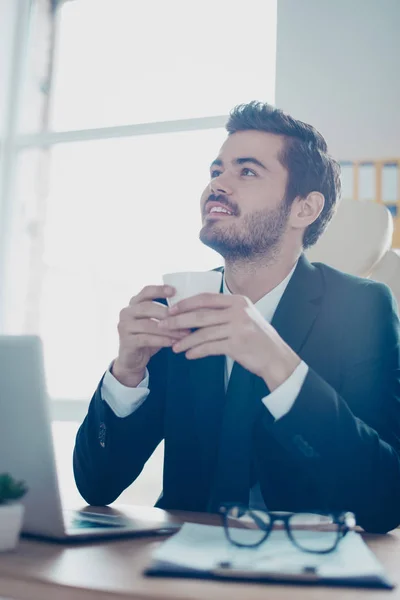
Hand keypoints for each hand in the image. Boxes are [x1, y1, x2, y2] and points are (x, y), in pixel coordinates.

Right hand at [112, 285, 190, 386]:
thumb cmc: (149, 337)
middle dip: (168, 314)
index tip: (174, 291)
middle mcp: (126, 312)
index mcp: (134, 303)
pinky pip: (146, 339)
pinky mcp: (126, 341)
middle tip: (186, 319)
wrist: (133, 360)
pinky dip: (161, 340)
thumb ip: (166, 313)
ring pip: (148, 325)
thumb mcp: (156, 322)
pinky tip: (173, 343)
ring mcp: (124, 326)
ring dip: (168, 330)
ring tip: (184, 334)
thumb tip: (190, 307)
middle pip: (147, 307)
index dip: (159, 290)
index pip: (146, 291)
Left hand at [158, 293, 300, 390]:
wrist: (276, 357)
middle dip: (178, 320)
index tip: (170, 309)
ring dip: (185, 340)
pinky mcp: (237, 345)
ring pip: (203, 332)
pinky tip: (188, 355)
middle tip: (163, 325)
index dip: (185, 303)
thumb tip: (192, 312)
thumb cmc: (255, 337)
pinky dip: (197, 351)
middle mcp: (238, 311)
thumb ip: (223, 312)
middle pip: (200, 314)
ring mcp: (238, 327)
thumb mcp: (243, 317)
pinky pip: (210, 347)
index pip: (205, 298)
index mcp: (238, 300)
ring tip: (174, 347)